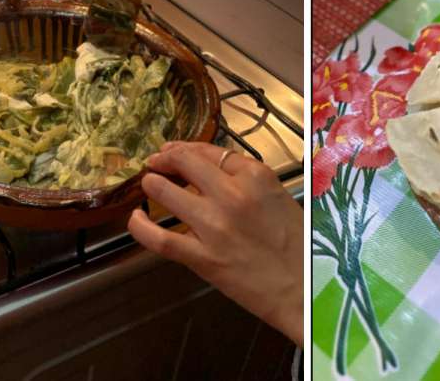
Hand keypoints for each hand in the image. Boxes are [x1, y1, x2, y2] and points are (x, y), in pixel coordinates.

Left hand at [127, 141, 302, 345]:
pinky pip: (160, 238)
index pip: (210, 151)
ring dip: (152, 185)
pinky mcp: (203, 258)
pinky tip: (134, 219)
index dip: (185, 148)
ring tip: (148, 185)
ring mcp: (214, 226)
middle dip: (164, 159)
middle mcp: (233, 194)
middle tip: (155, 164)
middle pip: (184, 162)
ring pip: (165, 192)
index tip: (172, 151)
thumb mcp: (280, 198)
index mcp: (257, 176)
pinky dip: (140, 227)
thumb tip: (212, 173)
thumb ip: (249, 182)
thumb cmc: (300, 246)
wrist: (305, 290)